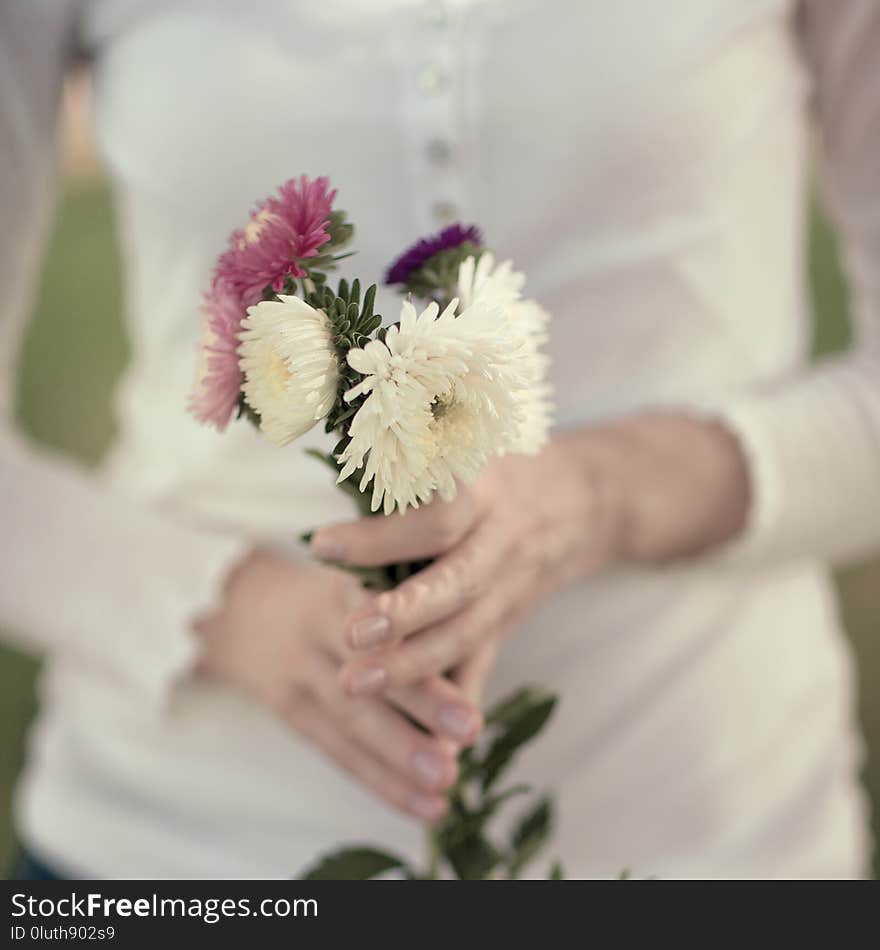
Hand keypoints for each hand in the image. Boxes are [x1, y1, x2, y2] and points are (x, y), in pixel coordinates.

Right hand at [192, 549, 483, 820]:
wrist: (236, 602)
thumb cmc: (332, 592)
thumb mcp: (363, 578)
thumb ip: (414, 613)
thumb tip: (478, 669)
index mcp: (345, 586)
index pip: (384, 618)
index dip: (419, 647)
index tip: (463, 678)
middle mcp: (318, 623)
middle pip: (368, 666)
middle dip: (421, 700)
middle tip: (469, 728)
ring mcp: (297, 668)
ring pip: (350, 716)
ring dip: (399, 753)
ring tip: (445, 779)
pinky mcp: (288, 705)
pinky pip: (336, 748)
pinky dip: (381, 780)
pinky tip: (423, 805)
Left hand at [310, 412, 749, 694]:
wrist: (594, 497)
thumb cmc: (514, 458)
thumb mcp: (479, 432)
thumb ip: (425, 432)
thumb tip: (347, 411)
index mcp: (491, 491)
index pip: (434, 517)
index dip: (380, 532)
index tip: (319, 541)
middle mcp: (505, 544)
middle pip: (455, 588)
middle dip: (402, 616)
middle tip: (346, 637)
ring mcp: (513, 588)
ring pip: (465, 635)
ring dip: (411, 667)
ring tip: (351, 685)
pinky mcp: (512, 617)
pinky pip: (483, 660)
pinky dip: (455, 698)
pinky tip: (425, 738)